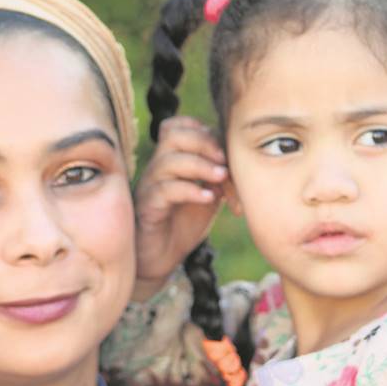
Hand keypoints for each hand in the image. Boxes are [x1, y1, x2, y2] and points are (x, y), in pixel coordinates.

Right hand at [133, 116, 227, 297]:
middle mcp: (157, 168)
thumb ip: (220, 179)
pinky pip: (165, 190)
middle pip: (173, 134)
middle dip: (203, 142)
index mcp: (171, 160)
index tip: (225, 151)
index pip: (180, 126)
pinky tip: (209, 199)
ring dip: (200, 166)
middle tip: (224, 161)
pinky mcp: (147, 207)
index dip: (204, 131)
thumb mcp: (208, 198)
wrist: (161, 260)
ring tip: (221, 178)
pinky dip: (190, 190)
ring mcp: (150, 186)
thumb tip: (239, 164)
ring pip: (169, 160)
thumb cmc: (182, 227)